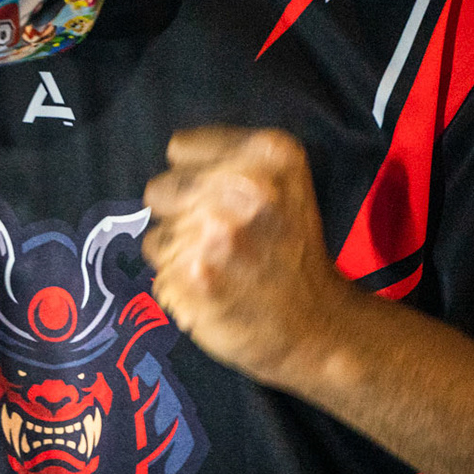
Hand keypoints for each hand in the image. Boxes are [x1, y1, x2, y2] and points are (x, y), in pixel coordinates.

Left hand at [141, 126, 350, 385]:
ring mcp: (209, 234)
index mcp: (266, 154)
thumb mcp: (284, 179)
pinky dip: (179, 283)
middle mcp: (236, 188)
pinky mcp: (188, 277)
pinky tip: (213, 289)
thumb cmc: (293, 249)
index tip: (222, 197)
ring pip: (155, 233)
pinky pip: (158, 271)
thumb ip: (228, 159)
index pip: (180, 148)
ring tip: (219, 264)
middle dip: (182, 212)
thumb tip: (173, 166)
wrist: (318, 325)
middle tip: (220, 235)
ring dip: (179, 251)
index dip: (197, 175)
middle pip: (159, 189)